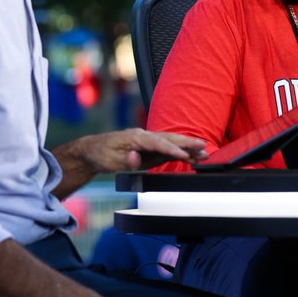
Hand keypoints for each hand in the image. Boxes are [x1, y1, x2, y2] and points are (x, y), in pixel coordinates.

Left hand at [76, 128, 207, 173]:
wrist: (93, 150)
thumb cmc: (101, 154)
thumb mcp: (111, 160)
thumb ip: (127, 160)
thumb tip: (137, 158)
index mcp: (136, 137)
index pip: (157, 143)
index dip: (171, 149)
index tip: (184, 155)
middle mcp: (144, 136)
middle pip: (169, 139)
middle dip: (187, 143)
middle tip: (204, 147)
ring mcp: (148, 141)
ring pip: (171, 142)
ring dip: (188, 147)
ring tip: (204, 152)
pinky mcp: (149, 148)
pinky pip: (167, 149)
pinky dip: (180, 151)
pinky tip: (192, 155)